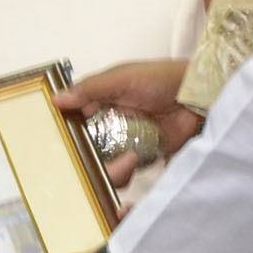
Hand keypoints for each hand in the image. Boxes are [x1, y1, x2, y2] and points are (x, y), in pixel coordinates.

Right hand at [58, 59, 203, 188]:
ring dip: (110, 168)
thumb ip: (90, 88)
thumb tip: (56, 100)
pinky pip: (126, 173)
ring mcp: (124, 143)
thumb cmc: (160, 79)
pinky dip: (125, 174)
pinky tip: (134, 164)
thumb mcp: (122, 78)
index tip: (61, 149)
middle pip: (86, 151)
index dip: (65, 137)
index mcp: (98, 104)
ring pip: (104, 165)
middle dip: (87, 160)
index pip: (72, 124)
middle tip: (98, 161)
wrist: (197, 96)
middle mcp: (107, 126)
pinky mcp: (142, 157)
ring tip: (129, 160)